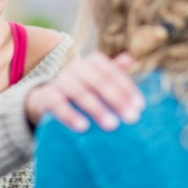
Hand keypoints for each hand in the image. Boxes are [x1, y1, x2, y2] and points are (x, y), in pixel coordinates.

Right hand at [25, 52, 144, 131]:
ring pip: (80, 93)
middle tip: (132, 118)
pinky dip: (70, 115)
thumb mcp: (98, 78)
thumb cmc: (82, 87)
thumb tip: (132, 59)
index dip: (127, 89)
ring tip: (112, 125)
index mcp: (92, 62)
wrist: (47, 96)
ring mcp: (61, 81)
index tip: (140, 106)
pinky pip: (58, 104)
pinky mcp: (48, 96)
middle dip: (117, 100)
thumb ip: (114, 71)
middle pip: (99, 82)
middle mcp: (76, 68)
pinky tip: (83, 127)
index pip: (113, 73)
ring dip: (97, 109)